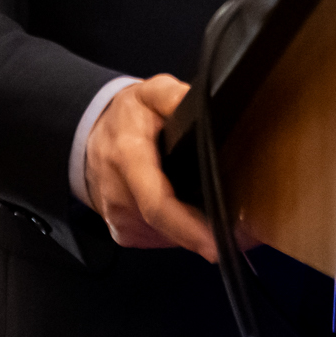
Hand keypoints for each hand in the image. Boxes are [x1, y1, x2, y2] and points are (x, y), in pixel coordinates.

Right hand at [83, 75, 218, 260]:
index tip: (216, 243)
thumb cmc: (126, 117)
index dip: (187, 228)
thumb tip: (200, 108)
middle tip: (244, 235)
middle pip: (167, 226)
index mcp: (128, 157)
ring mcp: (119, 218)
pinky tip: (192, 217)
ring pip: (167, 235)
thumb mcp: (150, 93)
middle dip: (205, 233)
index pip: (157, 203)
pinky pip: (159, 237)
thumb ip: (173, 97)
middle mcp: (119, 194)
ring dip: (194, 232)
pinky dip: (180, 231)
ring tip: (222, 220)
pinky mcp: (123, 232)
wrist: (91, 137)